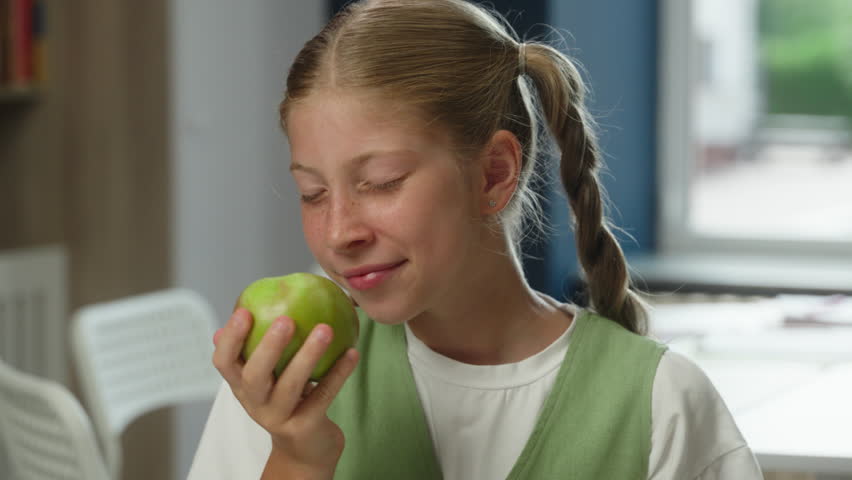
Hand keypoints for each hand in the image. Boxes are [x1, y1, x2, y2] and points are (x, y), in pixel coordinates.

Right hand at [212, 308, 359, 475]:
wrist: (305, 447)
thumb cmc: (290, 397)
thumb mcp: (271, 373)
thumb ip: (263, 343)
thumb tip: (262, 299)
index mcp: (242, 385)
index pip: (223, 362)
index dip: (230, 338)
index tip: (243, 311)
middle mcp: (255, 403)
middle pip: (255, 376)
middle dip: (268, 347)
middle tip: (286, 320)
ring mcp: (278, 418)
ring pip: (290, 386)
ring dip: (308, 355)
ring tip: (326, 329)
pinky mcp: (304, 427)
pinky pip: (323, 396)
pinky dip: (338, 373)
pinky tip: (352, 352)